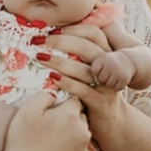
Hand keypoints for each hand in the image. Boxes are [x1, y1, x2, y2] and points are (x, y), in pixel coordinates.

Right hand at [1, 93, 90, 150]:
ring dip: (71, 132)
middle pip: (80, 115)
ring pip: (81, 132)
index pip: (74, 99)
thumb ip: (44, 95)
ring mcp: (83, 148)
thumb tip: (55, 93)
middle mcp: (82, 130)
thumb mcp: (27, 110)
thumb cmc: (23, 141)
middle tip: (49, 124)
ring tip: (51, 139)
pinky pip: (79, 148)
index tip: (51, 110)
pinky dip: (70, 147)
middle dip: (68, 116)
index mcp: (70, 115)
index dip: (62, 102)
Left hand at [36, 25, 127, 145]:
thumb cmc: (92, 91)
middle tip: (38, 41)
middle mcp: (109, 66)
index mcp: (106, 53)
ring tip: (40, 58)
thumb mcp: (87, 69)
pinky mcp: (101, 102)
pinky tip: (51, 79)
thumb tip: (47, 36)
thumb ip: (76, 54)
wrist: (112, 122)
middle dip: (60, 41)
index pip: (93, 32)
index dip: (72, 28)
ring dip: (60, 61)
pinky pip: (84, 90)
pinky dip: (67, 82)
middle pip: (88, 47)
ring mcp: (107, 85)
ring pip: (85, 68)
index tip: (50, 29)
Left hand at [91, 51, 133, 90]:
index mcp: (103, 58)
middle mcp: (111, 64)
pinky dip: (117, 86)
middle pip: (101, 79)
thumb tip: (91, 82)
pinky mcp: (124, 79)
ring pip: (109, 84)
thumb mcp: (101, 61)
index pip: (94, 71)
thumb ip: (93, 68)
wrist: (127, 61)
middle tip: (108, 73)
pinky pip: (117, 88)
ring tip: (113, 76)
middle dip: (103, 79)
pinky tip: (119, 79)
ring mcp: (118, 72)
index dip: (97, 72)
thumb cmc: (109, 63)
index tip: (101, 69)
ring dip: (110, 83)